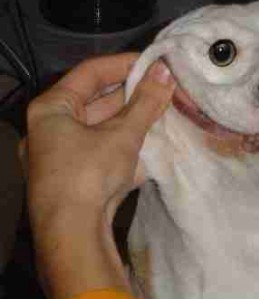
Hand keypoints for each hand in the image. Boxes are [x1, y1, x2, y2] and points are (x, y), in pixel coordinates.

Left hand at [26, 53, 175, 223]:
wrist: (72, 235)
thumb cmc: (89, 174)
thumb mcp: (123, 134)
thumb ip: (146, 102)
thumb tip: (166, 72)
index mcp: (52, 109)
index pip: (91, 72)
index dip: (125, 64)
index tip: (155, 63)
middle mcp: (51, 128)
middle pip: (98, 101)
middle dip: (133, 95)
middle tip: (164, 87)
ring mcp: (61, 155)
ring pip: (103, 127)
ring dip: (133, 119)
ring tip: (163, 111)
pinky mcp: (75, 177)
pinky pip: (103, 149)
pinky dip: (126, 143)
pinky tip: (151, 142)